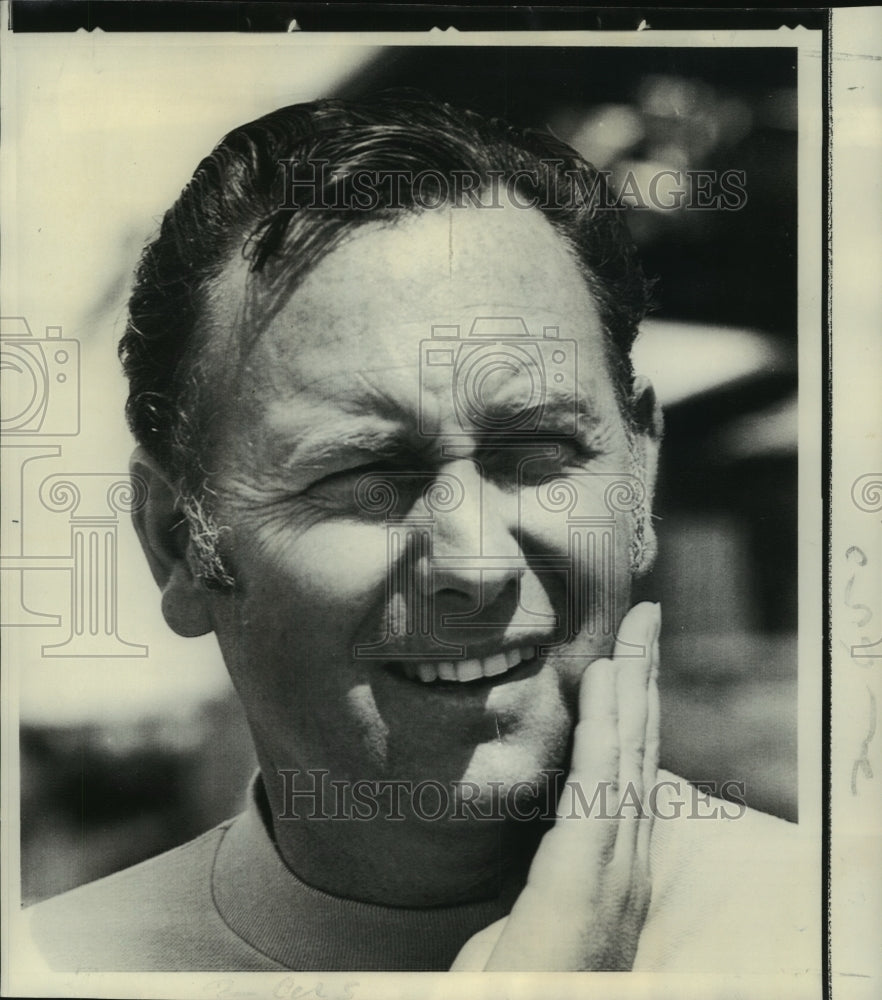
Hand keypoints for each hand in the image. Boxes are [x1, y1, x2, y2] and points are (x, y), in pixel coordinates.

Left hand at [451, 601, 661, 970]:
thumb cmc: (521, 986)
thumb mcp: (536, 918)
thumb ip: (548, 872)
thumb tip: (537, 839)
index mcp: (615, 867)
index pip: (629, 770)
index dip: (635, 709)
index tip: (631, 658)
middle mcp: (627, 861)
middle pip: (639, 749)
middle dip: (644, 679)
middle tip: (647, 619)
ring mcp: (615, 870)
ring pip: (629, 751)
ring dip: (635, 682)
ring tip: (638, 626)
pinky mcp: (586, 874)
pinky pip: (599, 778)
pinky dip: (606, 721)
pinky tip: (605, 677)